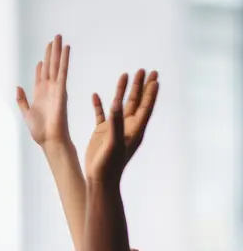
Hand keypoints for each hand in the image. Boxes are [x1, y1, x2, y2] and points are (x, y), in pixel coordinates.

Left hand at [16, 34, 70, 147]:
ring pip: (57, 65)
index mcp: (40, 95)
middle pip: (50, 66)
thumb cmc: (40, 131)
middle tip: (54, 39)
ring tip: (59, 38)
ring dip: (58, 51)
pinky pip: (63, 71)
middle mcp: (49, 89)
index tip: (41, 58)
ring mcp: (56, 88)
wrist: (50, 140)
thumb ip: (22, 100)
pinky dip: (64, 59)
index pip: (41, 76)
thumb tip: (17, 87)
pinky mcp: (61, 90)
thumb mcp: (26, 114)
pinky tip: (66, 49)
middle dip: (51, 52)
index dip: (41, 66)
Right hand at [84, 69, 158, 183]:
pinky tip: (96, 95)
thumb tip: (116, 102)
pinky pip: (100, 114)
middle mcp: (126, 127)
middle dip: (141, 86)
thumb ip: (116, 122)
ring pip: (120, 105)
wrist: (100, 180)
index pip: (145, 107)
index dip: (150, 92)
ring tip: (126, 74)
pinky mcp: (101, 132)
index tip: (155, 78)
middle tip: (145, 70)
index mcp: (134, 130)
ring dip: (123, 90)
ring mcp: (114, 128)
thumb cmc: (110, 165)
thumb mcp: (114, 143)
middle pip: (136, 102)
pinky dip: (99, 105)